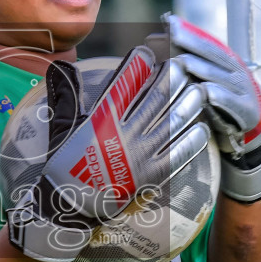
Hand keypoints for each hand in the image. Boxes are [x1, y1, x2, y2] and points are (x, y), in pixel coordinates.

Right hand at [7, 44, 209, 261]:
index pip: (125, 83)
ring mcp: (141, 155)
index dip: (138, 65)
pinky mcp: (152, 175)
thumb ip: (66, 96)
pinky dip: (192, 140)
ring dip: (188, 103)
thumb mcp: (62, 128)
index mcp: (103, 120)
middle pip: (156, 99)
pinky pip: (179, 154)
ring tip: (199, 91)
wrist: (70, 207)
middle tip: (181, 66)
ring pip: (172, 122)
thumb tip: (59, 66)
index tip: (147, 53)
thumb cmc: (64, 167)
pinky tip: (201, 128)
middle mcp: (125, 134)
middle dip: (171, 78)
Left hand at [148, 13, 260, 201]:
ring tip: (183, 61)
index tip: (169, 22)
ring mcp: (244, 90)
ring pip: (219, 76)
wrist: (254, 133)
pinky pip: (231, 101)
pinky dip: (219, 96)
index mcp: (227, 62)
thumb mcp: (208, 82)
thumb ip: (190, 65)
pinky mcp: (248, 110)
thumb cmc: (222, 105)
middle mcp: (237, 72)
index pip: (207, 42)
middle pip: (213, 54)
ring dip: (201, 68)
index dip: (189, 32)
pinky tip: (205, 91)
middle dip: (193, 42)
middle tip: (173, 33)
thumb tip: (156, 40)